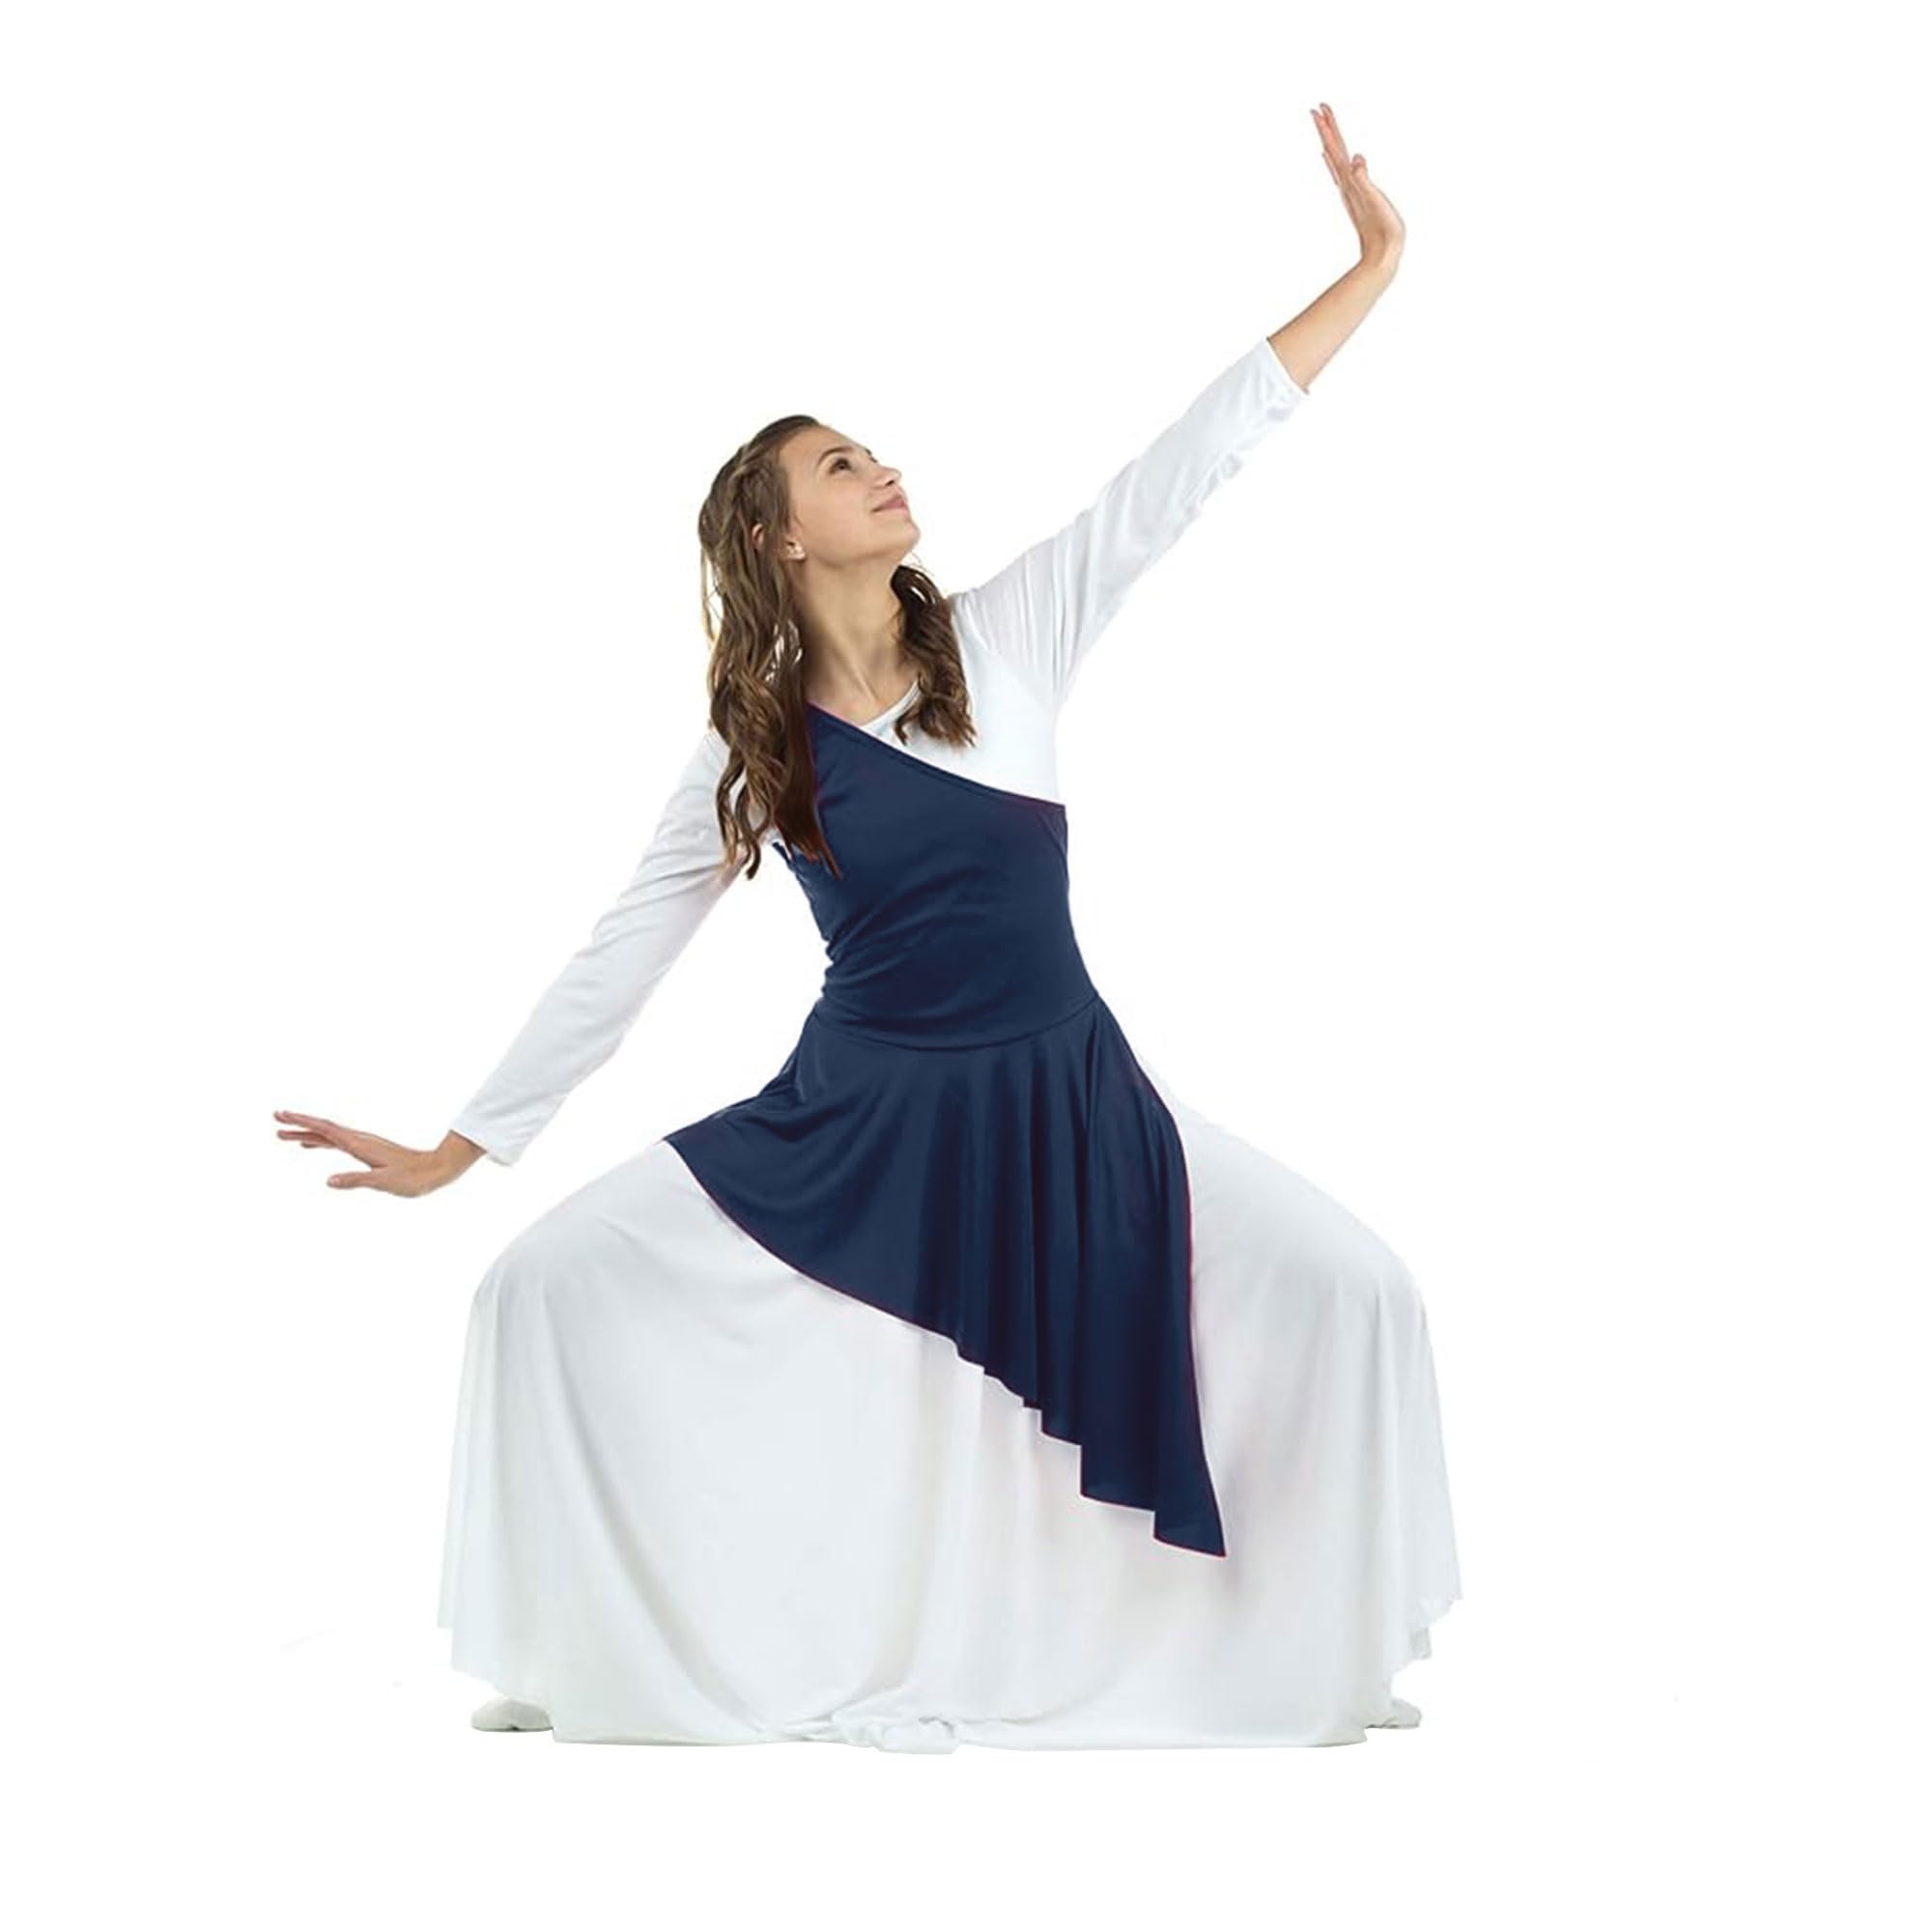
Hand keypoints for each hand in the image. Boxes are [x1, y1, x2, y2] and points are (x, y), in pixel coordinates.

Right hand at [273, 1108, 457, 1196]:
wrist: (435, 1170)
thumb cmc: (411, 1179)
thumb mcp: (383, 1182)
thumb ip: (355, 1181)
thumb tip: (328, 1181)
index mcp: (359, 1144)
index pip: (325, 1129)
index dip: (303, 1122)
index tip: (282, 1115)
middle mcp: (359, 1140)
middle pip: (322, 1128)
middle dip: (298, 1123)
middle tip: (274, 1119)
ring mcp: (362, 1144)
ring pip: (328, 1135)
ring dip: (306, 1133)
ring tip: (284, 1135)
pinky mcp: (366, 1151)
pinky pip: (336, 1142)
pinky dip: (319, 1141)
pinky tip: (311, 1146)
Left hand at [1311, 102, 1403, 268]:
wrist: (1381, 257)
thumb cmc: (1382, 231)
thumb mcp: (1375, 202)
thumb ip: (1363, 180)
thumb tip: (1355, 158)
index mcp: (1350, 180)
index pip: (1336, 148)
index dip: (1329, 127)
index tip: (1320, 107)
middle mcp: (1346, 184)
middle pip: (1333, 150)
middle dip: (1326, 128)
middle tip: (1318, 108)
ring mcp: (1350, 191)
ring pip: (1336, 160)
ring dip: (1329, 142)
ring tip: (1324, 127)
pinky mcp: (1356, 198)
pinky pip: (1342, 173)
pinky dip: (1334, 161)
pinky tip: (1332, 159)